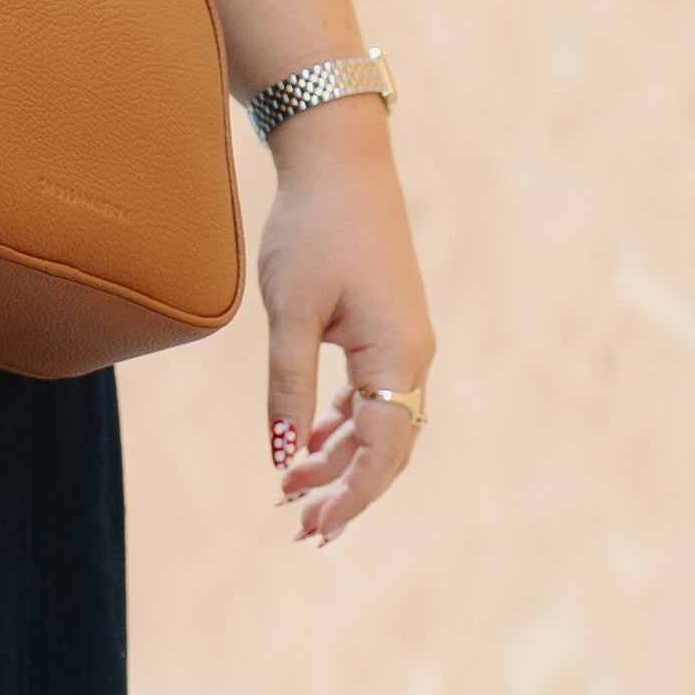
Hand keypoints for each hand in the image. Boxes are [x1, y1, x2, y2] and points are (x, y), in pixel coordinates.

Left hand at [255, 100, 432, 545]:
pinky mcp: (386, 327)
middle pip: (386, 446)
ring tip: (290, 492)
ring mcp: (402, 342)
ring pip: (376, 422)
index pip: (382, 452)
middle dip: (345, 491)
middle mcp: (411, 356)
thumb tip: (283, 457)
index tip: (317, 532)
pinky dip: (339, 423)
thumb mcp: (290, 314)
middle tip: (299, 530)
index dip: (352, 498)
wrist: (340, 161)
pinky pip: (370, 394)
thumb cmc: (314, 231)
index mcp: (398, 357)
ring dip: (337, 459)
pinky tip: (307, 441)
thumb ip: (287, 389)